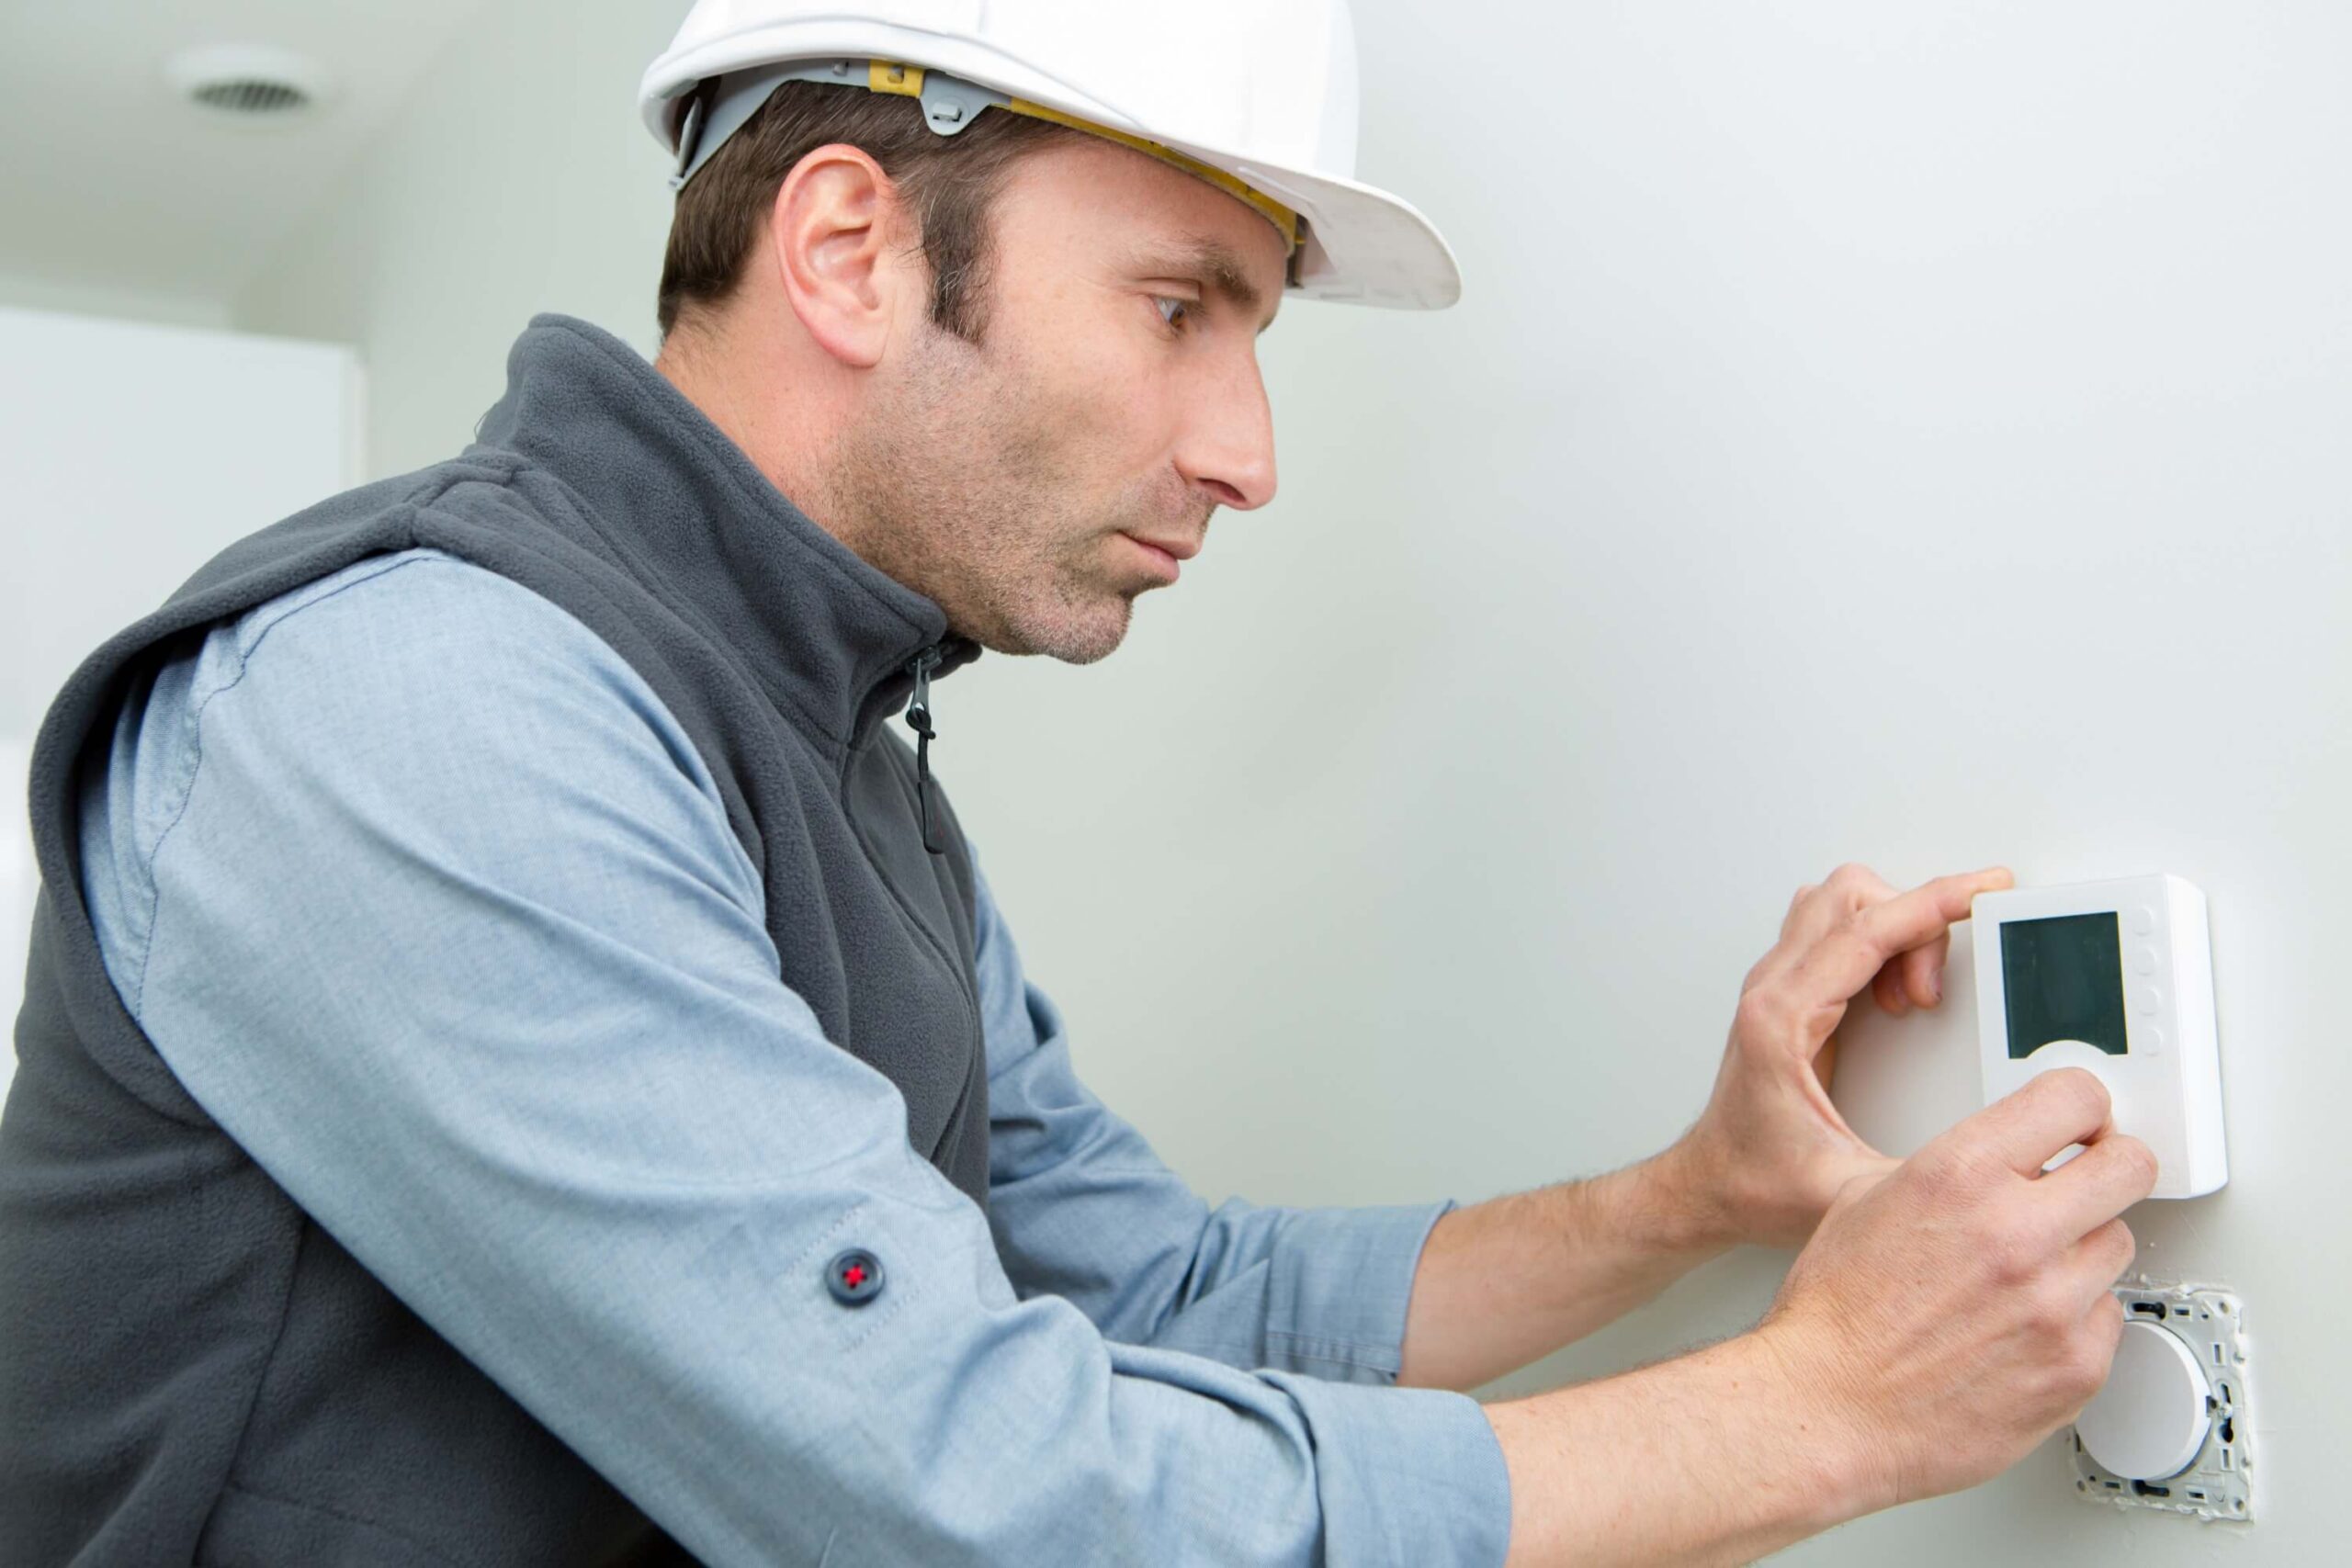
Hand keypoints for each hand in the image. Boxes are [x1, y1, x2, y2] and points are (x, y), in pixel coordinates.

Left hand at [1673, 862, 2013, 1248]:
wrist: (1708, 1188)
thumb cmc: (1755, 1184)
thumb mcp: (1850, 1193)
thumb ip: (1921, 1179)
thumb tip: (1990, 1159)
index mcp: (1781, 1022)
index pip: (1865, 931)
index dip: (1933, 903)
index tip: (1983, 888)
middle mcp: (1771, 991)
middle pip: (1851, 898)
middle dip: (1915, 921)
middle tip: (1934, 989)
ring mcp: (1775, 987)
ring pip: (1840, 906)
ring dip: (1894, 931)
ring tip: (1913, 995)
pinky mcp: (1787, 995)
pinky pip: (1837, 934)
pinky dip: (1879, 946)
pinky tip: (1893, 998)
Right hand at [1749, 1068, 2156, 1511]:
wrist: (1826, 1407)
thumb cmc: (1834, 1313)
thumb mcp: (1865, 1198)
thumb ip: (1949, 1167)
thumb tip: (2000, 1157)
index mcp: (1960, 1173)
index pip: (2075, 1097)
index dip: (2081, 1107)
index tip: (2081, 1122)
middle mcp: (2016, 1230)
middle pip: (2130, 1165)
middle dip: (2110, 1166)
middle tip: (2089, 1181)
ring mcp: (2054, 1302)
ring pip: (2119, 1244)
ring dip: (2082, 1252)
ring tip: (2026, 1272)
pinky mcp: (2076, 1367)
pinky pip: (2107, 1320)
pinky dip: (2074, 1321)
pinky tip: (2023, 1326)